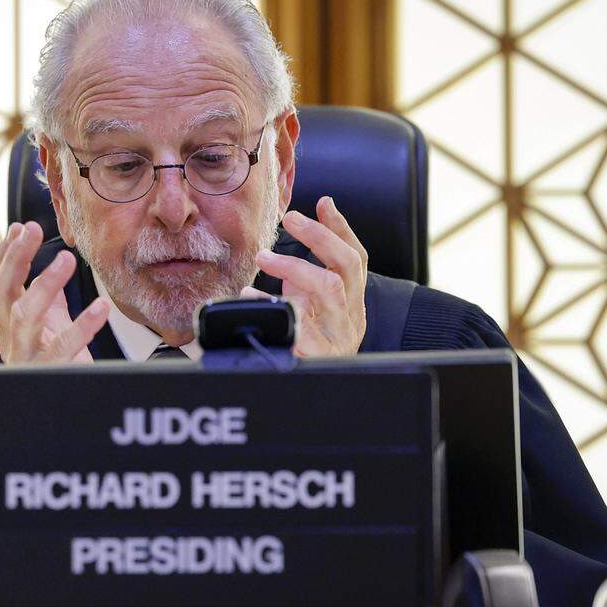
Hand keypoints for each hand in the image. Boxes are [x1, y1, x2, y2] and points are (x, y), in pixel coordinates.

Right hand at [0, 221, 110, 362]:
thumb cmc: (54, 365)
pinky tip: (101, 307)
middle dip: (14, 259)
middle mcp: (12, 340)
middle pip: (2, 294)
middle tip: (31, 229)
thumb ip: (49, 298)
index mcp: (10, 326)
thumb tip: (54, 259)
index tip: (19, 227)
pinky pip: (64, 348)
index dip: (4, 256)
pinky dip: (83, 326)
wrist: (55, 416)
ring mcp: (27, 358)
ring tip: (66, 259)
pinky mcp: (49, 374)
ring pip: (25, 318)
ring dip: (43, 284)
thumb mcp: (49, 327)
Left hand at [244, 197, 367, 356]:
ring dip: (293, 265)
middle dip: (319, 236)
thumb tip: (288, 245)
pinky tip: (250, 296)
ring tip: (264, 256)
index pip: (356, 260)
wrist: (312, 404)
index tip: (324, 202)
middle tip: (291, 217)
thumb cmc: (306, 352)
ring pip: (326, 289)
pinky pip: (297, 322)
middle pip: (347, 267)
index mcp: (351, 307)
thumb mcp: (309, 312)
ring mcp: (336, 338)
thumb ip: (303, 281)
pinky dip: (271, 304)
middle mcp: (350, 319)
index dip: (342, 229)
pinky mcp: (315, 356)